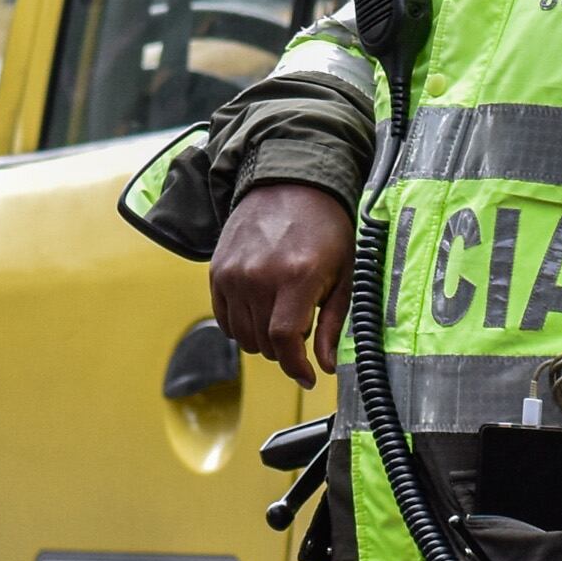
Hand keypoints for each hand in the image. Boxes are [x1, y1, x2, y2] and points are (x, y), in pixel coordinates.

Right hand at [212, 182, 352, 387]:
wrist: (289, 185)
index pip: (285, 339)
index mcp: (297, 276)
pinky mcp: (218, 272)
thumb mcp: (344, 274)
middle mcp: (259, 276)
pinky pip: (224, 320)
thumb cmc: (324, 227)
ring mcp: (234, 274)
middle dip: (286, 347)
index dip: (296, 366)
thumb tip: (326, 365)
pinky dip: (242, 325)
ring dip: (263, 338)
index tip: (306, 375)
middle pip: (264, 343)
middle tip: (302, 322)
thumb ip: (334, 324)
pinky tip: (260, 308)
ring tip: (281, 311)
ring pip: (243, 337)